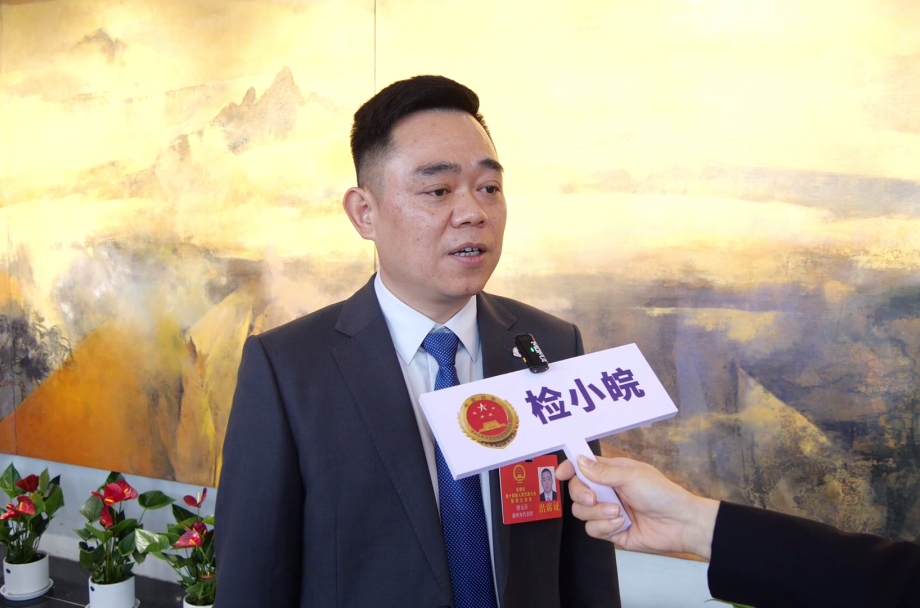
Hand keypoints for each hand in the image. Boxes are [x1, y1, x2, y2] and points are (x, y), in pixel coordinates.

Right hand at [557, 456, 719, 558]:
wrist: (680, 524)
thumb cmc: (661, 494)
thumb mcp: (631, 476)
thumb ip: (602, 471)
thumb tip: (579, 461)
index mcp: (612, 472)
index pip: (583, 467)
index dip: (569, 468)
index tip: (561, 474)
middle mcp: (607, 491)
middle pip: (576, 491)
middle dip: (581, 495)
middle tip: (592, 499)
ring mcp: (608, 511)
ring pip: (581, 512)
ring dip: (598, 513)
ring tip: (618, 513)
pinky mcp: (611, 531)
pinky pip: (592, 530)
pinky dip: (605, 527)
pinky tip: (622, 524)